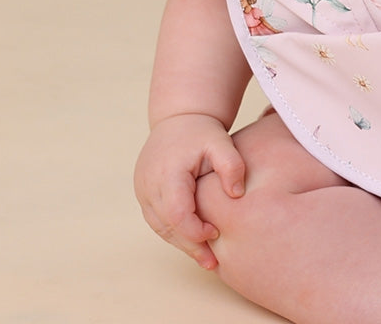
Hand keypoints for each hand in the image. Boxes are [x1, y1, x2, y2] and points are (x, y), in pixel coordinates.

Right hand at [133, 112, 246, 268]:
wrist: (179, 117)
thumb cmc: (202, 131)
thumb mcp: (221, 141)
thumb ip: (231, 165)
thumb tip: (237, 194)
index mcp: (167, 173)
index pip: (177, 213)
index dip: (195, 230)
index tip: (216, 234)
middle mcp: (149, 184)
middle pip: (167, 226)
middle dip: (190, 246)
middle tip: (212, 263)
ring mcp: (143, 190)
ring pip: (160, 227)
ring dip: (181, 243)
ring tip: (205, 259)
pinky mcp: (144, 193)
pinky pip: (157, 219)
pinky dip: (174, 231)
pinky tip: (192, 240)